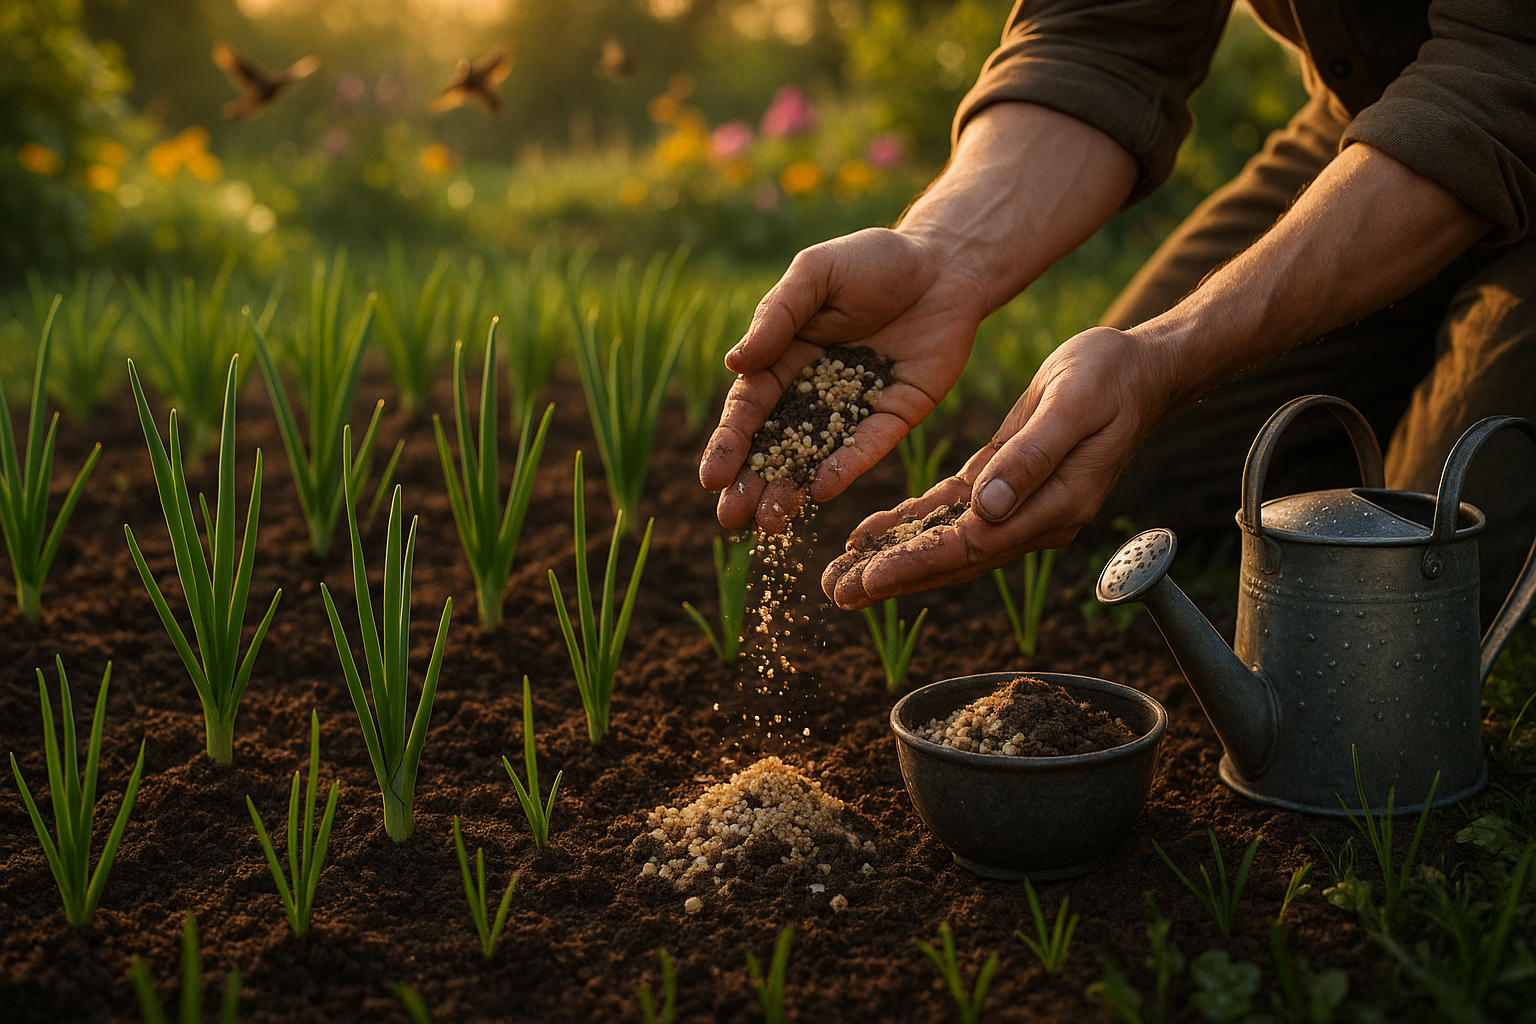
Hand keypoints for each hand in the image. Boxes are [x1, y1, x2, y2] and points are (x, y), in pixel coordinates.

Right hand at [698, 227, 988, 532]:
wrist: (944, 263)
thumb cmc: (872, 260)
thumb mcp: (816, 275)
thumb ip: (778, 316)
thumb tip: (734, 363)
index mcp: (782, 359)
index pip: (749, 410)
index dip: (728, 445)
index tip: (711, 478)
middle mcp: (813, 392)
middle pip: (775, 446)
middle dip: (751, 484)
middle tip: (731, 520)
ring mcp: (853, 409)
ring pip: (815, 458)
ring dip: (790, 491)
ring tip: (770, 524)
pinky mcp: (894, 417)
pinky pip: (866, 448)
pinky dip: (845, 469)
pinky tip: (822, 491)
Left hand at [821, 327, 1173, 608]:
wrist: (1140, 368)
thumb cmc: (1112, 378)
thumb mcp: (1072, 405)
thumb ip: (1031, 457)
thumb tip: (987, 508)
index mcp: (1054, 506)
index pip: (973, 547)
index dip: (918, 562)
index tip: (870, 576)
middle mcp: (1033, 518)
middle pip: (952, 559)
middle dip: (892, 576)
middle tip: (837, 593)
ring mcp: (1017, 505)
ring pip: (945, 541)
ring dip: (892, 557)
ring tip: (840, 576)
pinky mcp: (1002, 480)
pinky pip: (949, 511)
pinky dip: (910, 523)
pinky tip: (870, 533)